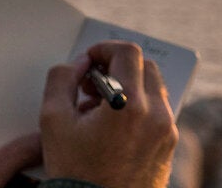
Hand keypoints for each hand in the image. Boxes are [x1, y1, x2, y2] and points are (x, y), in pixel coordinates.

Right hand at [40, 41, 177, 187]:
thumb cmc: (75, 173)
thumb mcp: (53, 120)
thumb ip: (62, 79)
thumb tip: (78, 64)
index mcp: (129, 105)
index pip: (128, 53)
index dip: (104, 49)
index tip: (90, 61)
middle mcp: (156, 116)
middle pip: (146, 67)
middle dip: (117, 67)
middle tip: (91, 84)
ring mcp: (167, 133)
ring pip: (154, 89)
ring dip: (129, 86)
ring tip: (100, 109)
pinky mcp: (169, 147)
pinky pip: (158, 112)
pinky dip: (138, 107)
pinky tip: (113, 126)